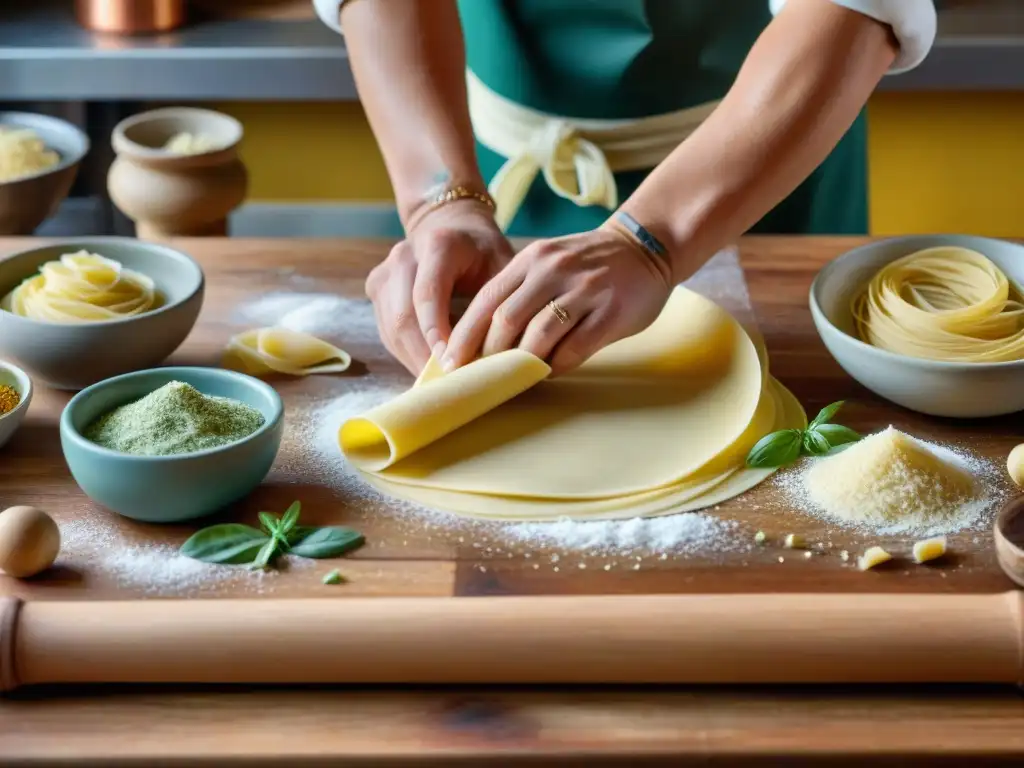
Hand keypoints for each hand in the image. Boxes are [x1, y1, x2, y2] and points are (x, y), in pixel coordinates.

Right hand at [366, 200, 512, 374]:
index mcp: (437, 244)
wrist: (452, 227)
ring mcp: (385, 272)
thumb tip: (502, 355)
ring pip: (391, 327)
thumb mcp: (503, 268)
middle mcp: (404, 255)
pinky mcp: (377, 288)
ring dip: (414, 359)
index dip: (436, 332)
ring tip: (439, 383)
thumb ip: (500, 305)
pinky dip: (407, 353)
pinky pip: (386, 330)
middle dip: (424, 355)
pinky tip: (428, 369)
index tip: (453, 364)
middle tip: (448, 385)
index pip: (428, 293)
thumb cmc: (484, 252)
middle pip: (403, 315)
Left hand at [443, 225, 672, 375]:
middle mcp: (554, 271)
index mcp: (532, 259)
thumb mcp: (548, 262)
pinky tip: (550, 370)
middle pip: (506, 320)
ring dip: (523, 362)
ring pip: (538, 336)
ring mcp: (584, 291)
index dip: (465, 334)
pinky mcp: (610, 313)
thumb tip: (485, 338)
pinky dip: (557, 365)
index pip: (487, 299)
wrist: (646, 246)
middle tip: (480, 376)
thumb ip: (521, 290)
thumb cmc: (590, 263)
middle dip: (488, 354)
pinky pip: (575, 349)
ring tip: (516, 376)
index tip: (451, 361)